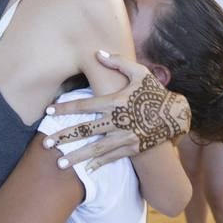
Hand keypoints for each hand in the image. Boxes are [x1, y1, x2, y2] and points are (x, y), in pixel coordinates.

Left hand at [41, 51, 190, 169]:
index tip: (49, 112)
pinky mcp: (133, 148)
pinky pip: (112, 158)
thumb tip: (98, 53)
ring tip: (60, 164)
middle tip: (46, 143)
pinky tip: (85, 169)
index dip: (65, 108)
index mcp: (116, 101)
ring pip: (95, 149)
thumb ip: (118, 63)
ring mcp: (125, 136)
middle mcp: (118, 120)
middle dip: (64, 137)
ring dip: (76, 156)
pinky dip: (98, 164)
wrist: (177, 115)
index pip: (84, 105)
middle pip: (85, 130)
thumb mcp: (140, 73)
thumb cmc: (155, 92)